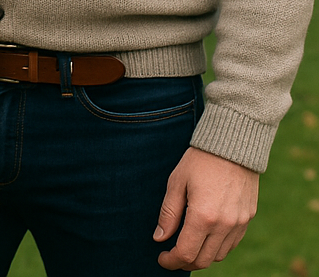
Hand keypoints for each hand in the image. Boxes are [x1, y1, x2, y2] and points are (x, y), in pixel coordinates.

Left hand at [155, 147, 258, 269]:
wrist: (232, 145)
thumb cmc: (199, 160)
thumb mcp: (176, 182)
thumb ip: (168, 213)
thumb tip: (159, 237)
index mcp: (203, 217)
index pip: (186, 253)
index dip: (171, 260)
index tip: (161, 258)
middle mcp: (224, 225)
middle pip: (203, 260)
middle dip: (185, 262)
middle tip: (171, 256)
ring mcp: (239, 224)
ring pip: (219, 255)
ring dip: (202, 256)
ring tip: (187, 245)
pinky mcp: (248, 219)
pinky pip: (231, 244)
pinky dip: (217, 247)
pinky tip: (205, 237)